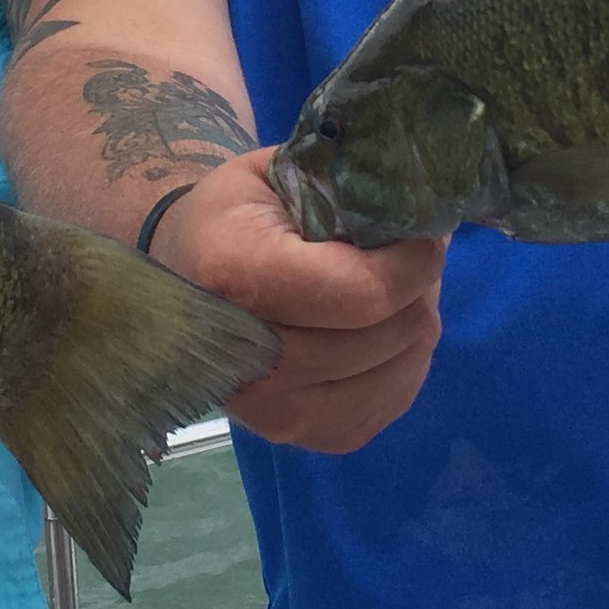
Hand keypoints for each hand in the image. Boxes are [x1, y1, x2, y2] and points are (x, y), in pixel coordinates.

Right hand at [150, 148, 444, 452]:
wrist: (182, 282)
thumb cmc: (233, 216)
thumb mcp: (278, 171)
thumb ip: (347, 186)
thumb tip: (425, 209)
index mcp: (234, 275)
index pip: (361, 293)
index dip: (411, 261)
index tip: (423, 231)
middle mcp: (248, 362)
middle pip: (387, 332)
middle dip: (416, 285)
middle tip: (404, 253)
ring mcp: (277, 414)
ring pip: (403, 364)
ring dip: (414, 319)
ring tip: (387, 286)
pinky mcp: (308, 437)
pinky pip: (397, 396)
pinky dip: (404, 356)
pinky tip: (376, 327)